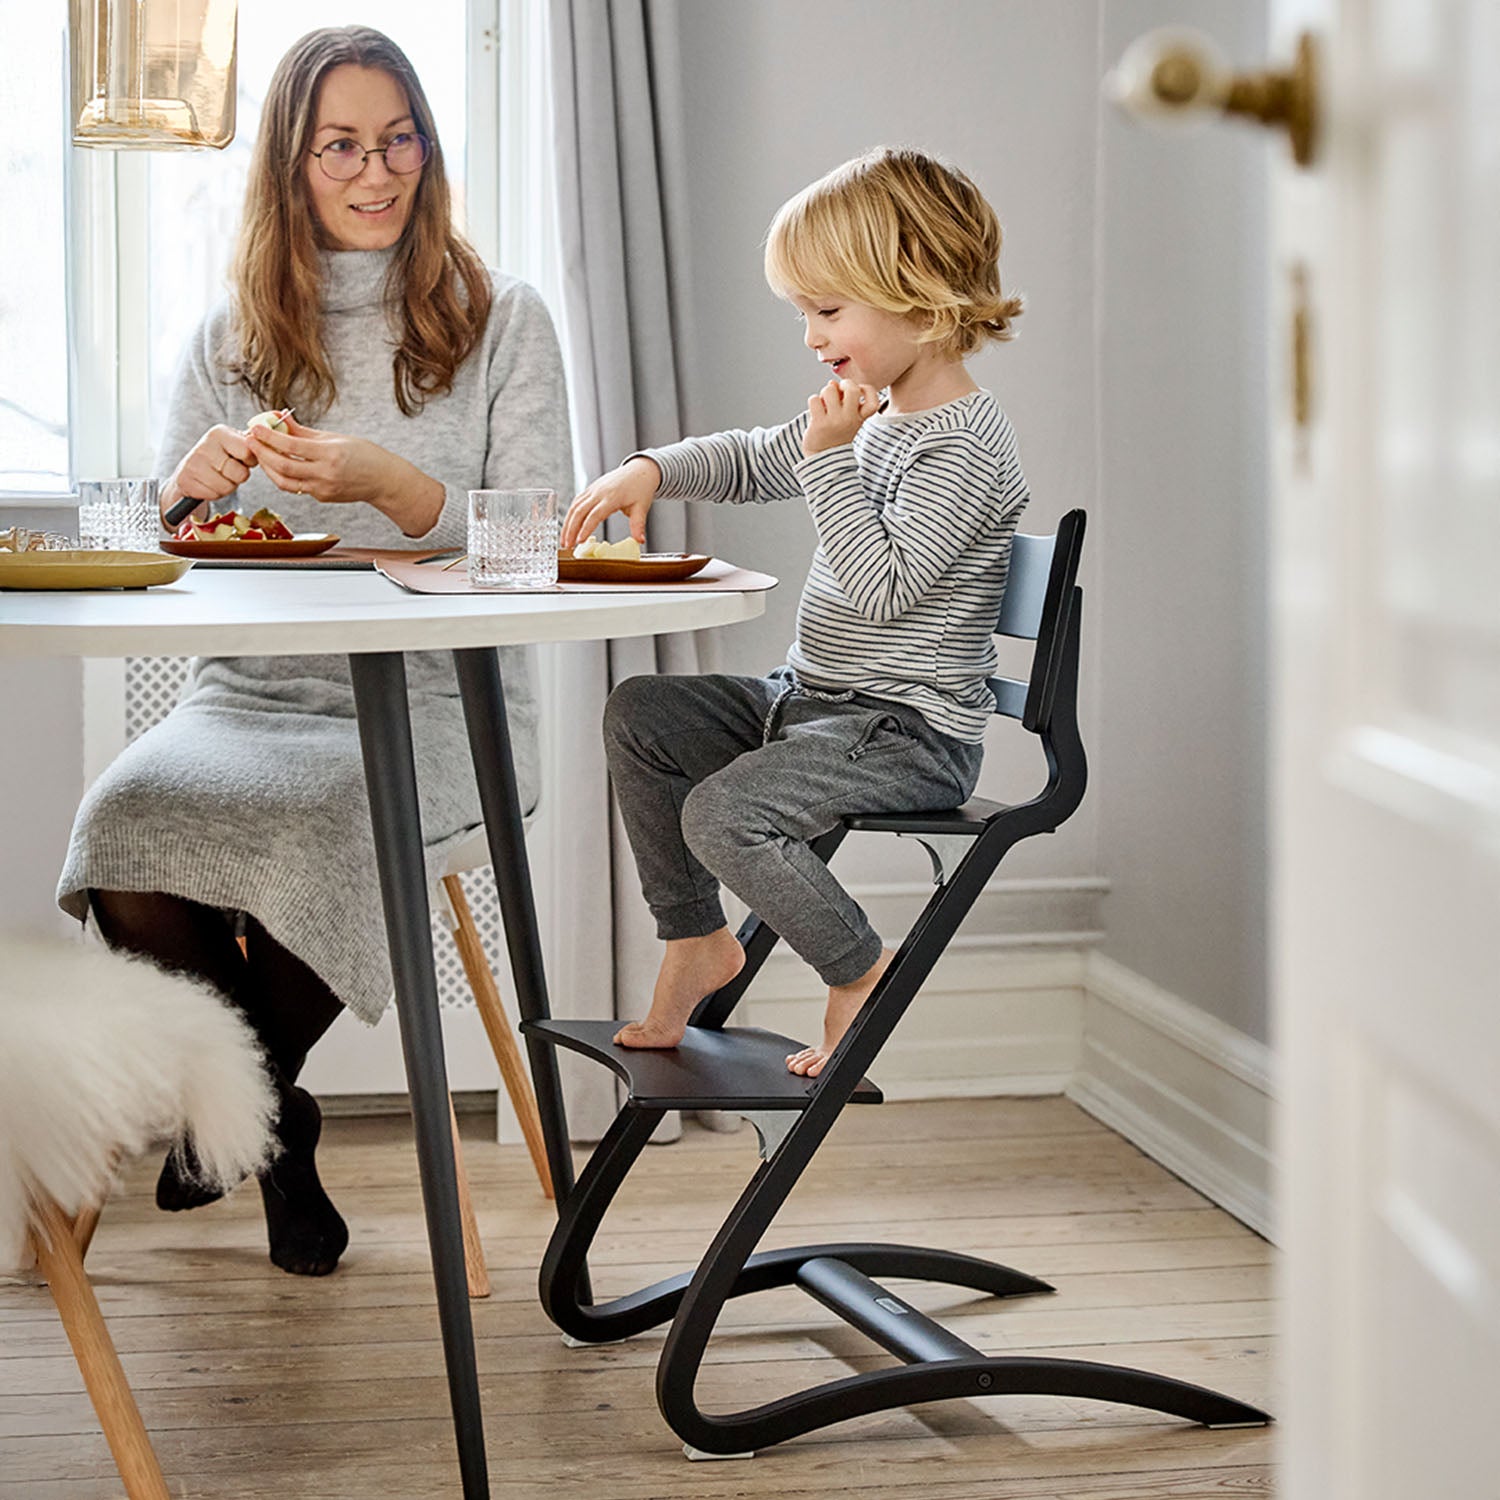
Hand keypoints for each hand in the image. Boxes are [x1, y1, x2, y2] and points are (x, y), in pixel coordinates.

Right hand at [160, 424, 258, 520]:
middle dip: (239, 477)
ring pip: (228, 487)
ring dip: (228, 486)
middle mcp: (204, 445)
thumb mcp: (234, 444)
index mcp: (219, 433)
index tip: (242, 459)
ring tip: (219, 476)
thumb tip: (273, 434)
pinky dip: (215, 494)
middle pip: (240, 473)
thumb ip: (252, 443)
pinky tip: (208, 483)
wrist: (190, 471)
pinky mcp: (186, 481)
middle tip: (229, 470)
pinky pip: (214, 495)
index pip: (248, 452)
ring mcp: (193, 463)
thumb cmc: (221, 457)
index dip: (250, 461)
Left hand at [246, 414, 443, 534]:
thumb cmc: (364, 454)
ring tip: (260, 454)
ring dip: (269, 468)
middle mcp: (326, 474)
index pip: (291, 445)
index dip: (269, 436)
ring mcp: (323, 489)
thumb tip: (279, 420)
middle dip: (262, 453)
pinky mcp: (323, 497)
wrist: (384, 481)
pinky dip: (284, 475)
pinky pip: (297, 487)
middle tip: (249, 440)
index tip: (254, 427)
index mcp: (330, 454)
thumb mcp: (335, 437)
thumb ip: (304, 432)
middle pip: (283, 466)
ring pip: (285, 481)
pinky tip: (279, 464)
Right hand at [560, 456, 659, 548]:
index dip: (585, 529)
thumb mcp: (641, 508)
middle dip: (571, 530)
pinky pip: (577, 501)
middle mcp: (599, 492)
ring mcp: (593, 489)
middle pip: (579, 511)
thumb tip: (640, 541)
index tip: (579, 541)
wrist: (640, 470)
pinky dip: (570, 514)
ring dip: (567, 523)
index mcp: (612, 497)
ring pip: (574, 507)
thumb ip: (638, 525)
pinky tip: (568, 526)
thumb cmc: (641, 488)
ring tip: (564, 540)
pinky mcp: (591, 489)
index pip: (594, 515)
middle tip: (567, 546)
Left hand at [803, 378, 880, 455]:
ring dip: (824, 393)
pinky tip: (816, 411)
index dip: (867, 390)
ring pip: (829, 390)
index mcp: (859, 418)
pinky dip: (814, 402)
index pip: (874, 401)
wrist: (823, 458)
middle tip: (838, 392)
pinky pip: (814, 399)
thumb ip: (843, 400)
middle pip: (852, 389)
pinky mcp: (819, 423)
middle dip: (843, 384)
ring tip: (824, 404)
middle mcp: (849, 419)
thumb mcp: (846, 419)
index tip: (859, 391)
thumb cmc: (835, 434)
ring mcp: (834, 421)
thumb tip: (832, 383)